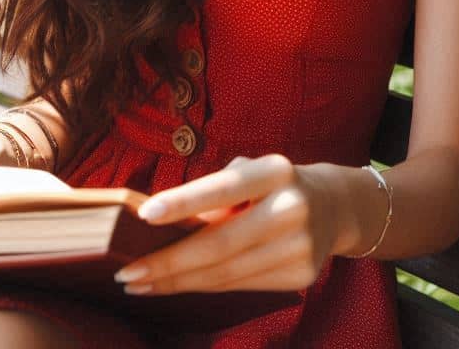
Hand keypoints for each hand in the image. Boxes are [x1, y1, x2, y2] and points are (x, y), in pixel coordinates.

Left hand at [111, 153, 341, 294]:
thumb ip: (216, 194)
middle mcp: (292, 207)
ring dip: (177, 282)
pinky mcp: (301, 276)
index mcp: (276, 170)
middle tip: (126, 272)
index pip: (224, 187)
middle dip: (168, 262)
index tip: (144, 214)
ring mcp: (301, 246)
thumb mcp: (251, 174)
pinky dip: (204, 287)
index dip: (184, 201)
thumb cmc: (272, 185)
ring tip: (140, 284)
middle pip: (219, 244)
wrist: (333, 207)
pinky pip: (240, 286)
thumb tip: (162, 225)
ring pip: (225, 273)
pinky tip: (177, 286)